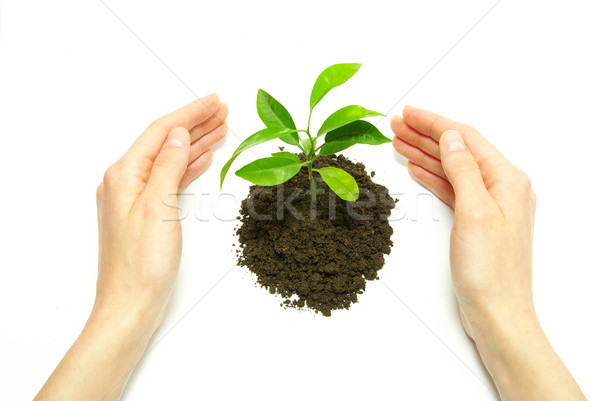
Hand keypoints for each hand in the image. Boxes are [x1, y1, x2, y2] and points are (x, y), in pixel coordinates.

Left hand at [95, 92, 227, 327]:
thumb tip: (177, 134)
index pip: (161, 132)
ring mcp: (135, 197)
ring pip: (170, 159)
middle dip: (195, 124)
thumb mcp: (157, 208)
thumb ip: (167, 166)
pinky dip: (188, 166)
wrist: (130, 304)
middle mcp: (126, 181)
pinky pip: (169, 179)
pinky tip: (204, 158)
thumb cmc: (142, 263)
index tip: (215, 100)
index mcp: (124, 174)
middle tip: (223, 109)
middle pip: (165, 141)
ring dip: (195, 143)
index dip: (190, 113)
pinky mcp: (145, 212)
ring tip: (221, 128)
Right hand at [391, 106, 585, 400]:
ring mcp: (489, 205)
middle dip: (426, 136)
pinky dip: (432, 177)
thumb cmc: (490, 270)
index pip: (465, 139)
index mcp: (507, 180)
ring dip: (425, 154)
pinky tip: (416, 168)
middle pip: (457, 151)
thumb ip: (463, 170)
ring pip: (452, 169)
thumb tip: (451, 137)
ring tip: (398, 141)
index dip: (434, 123)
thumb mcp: (475, 212)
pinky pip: (452, 188)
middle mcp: (501, 188)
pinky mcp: (477, 221)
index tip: (408, 113)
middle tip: (396, 125)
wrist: (497, 312)